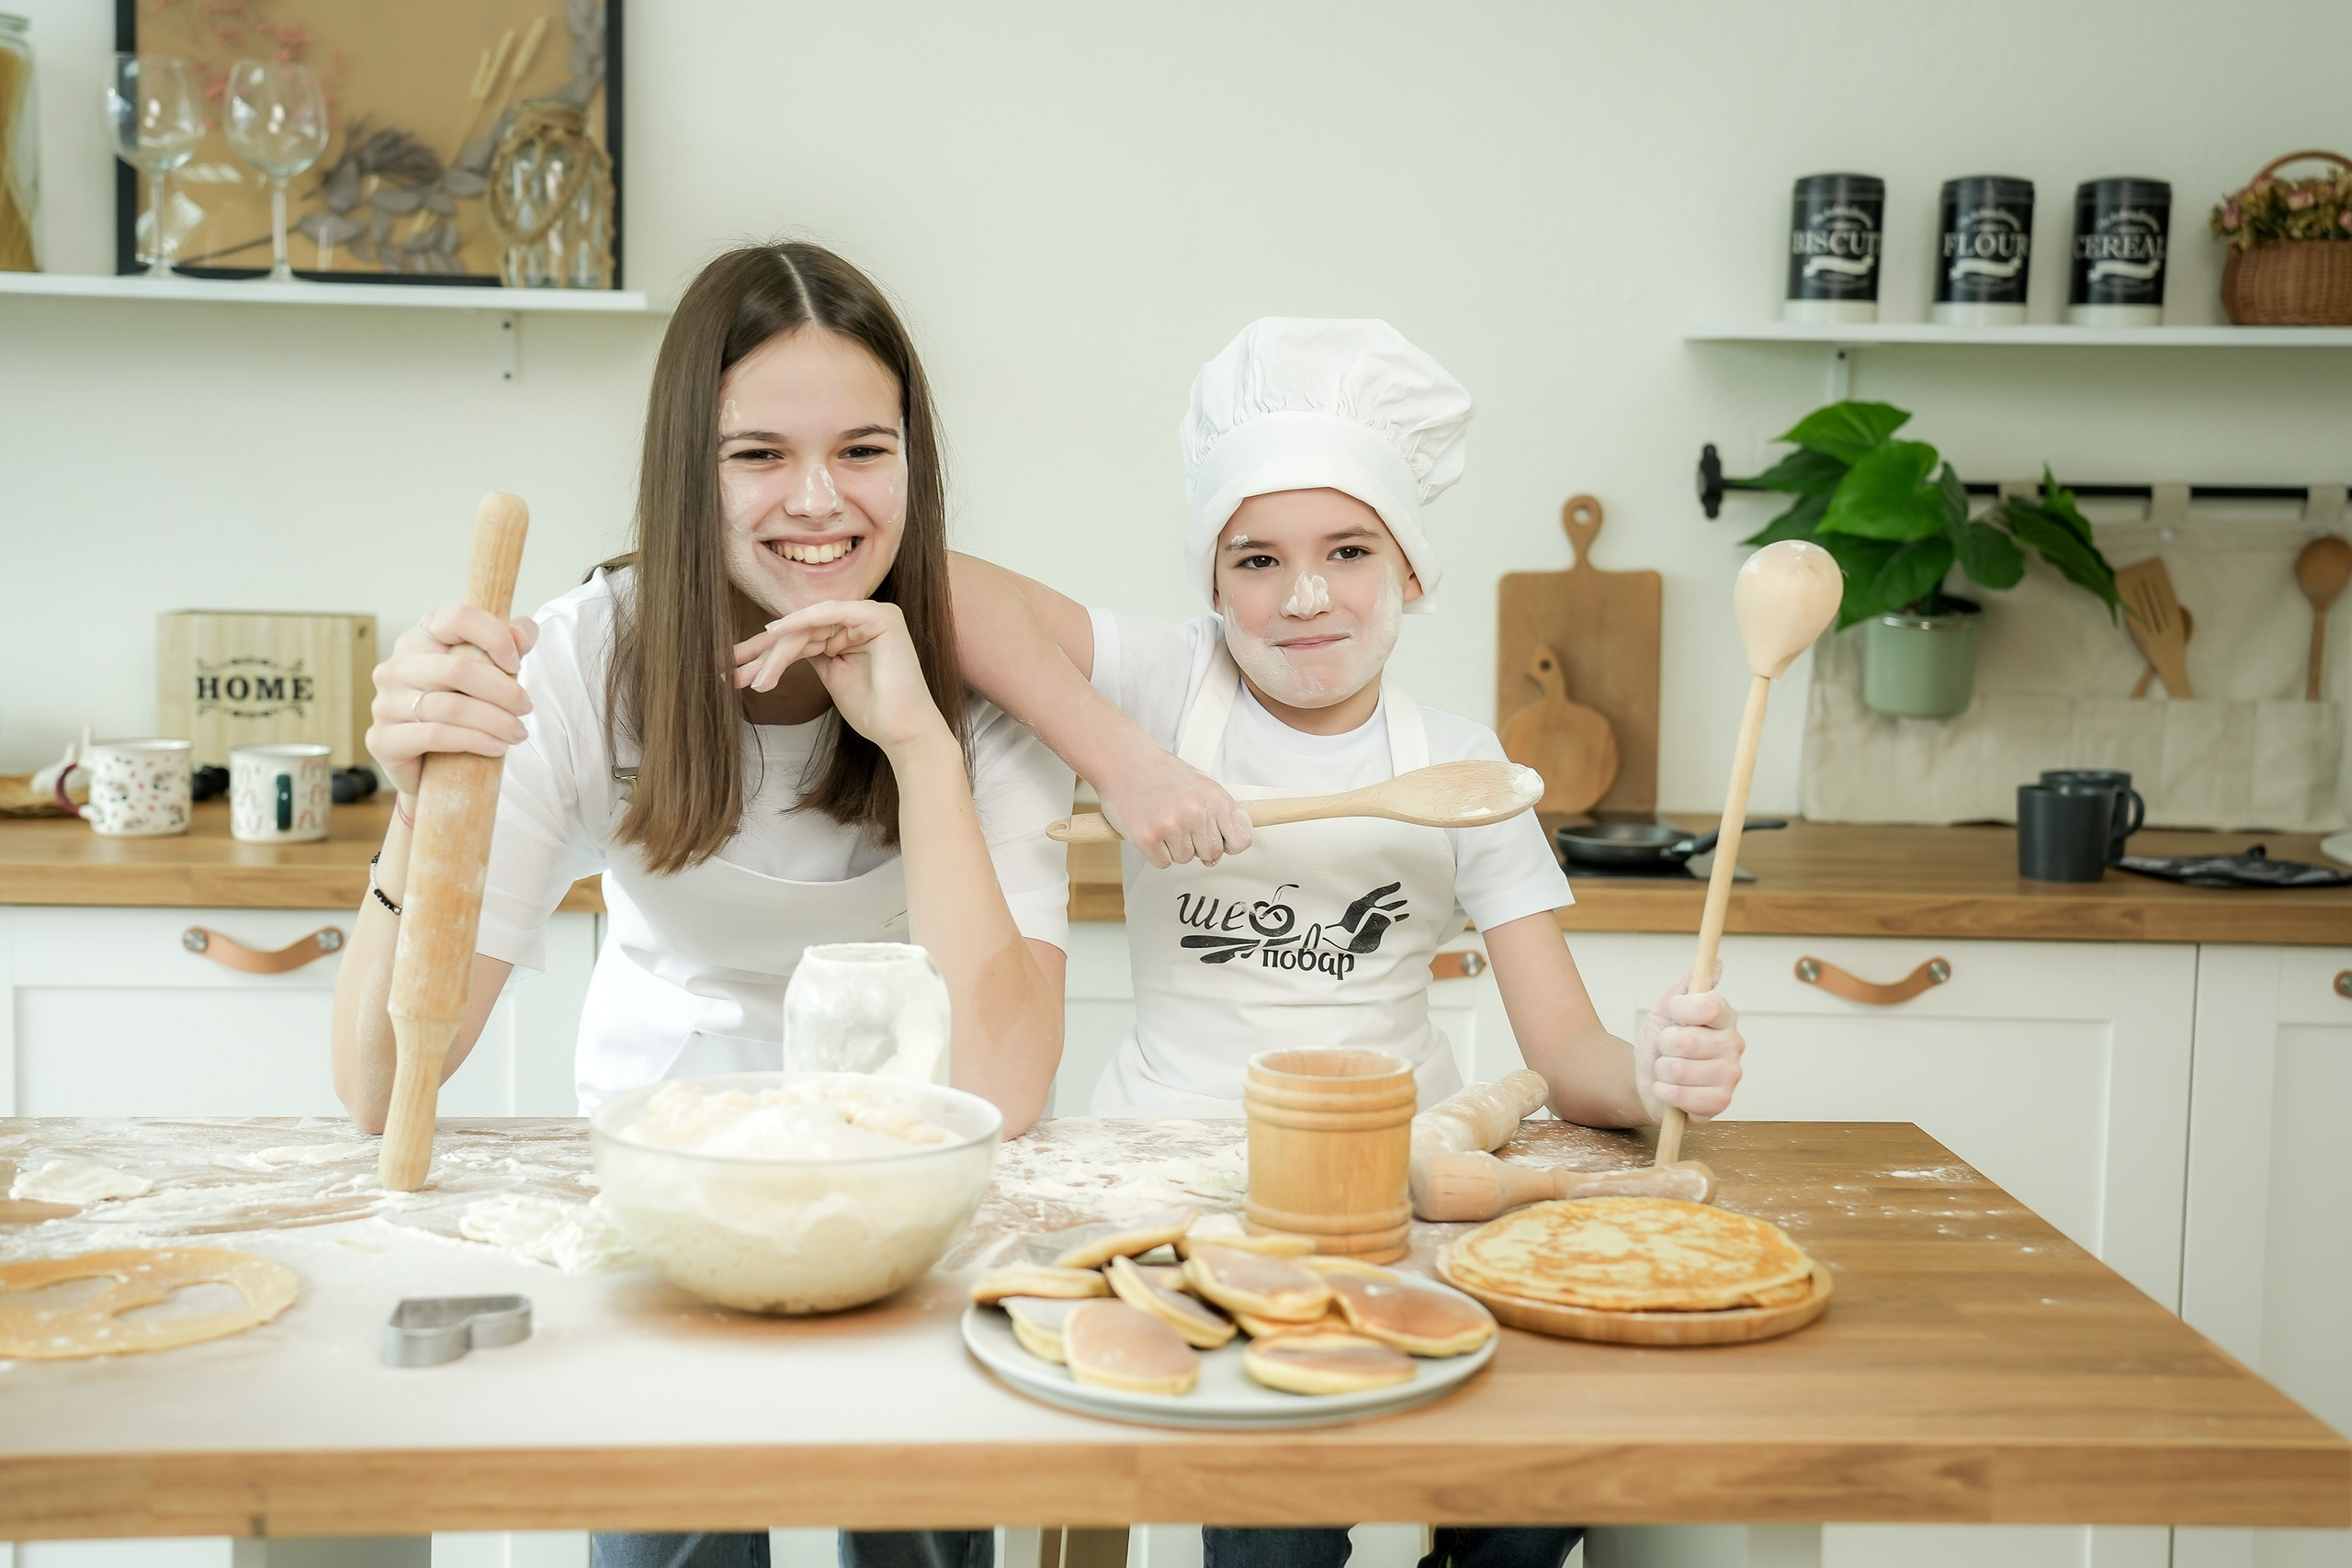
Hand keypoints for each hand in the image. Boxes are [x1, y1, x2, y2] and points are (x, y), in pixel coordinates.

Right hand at [367, 607, 537, 797]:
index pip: (458, 618)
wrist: (427, 764)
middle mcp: (396, 667)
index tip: (517, 663)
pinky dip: (474, 741)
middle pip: (458, 669)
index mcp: (420, 640)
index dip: (495, 637)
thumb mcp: (486, 673)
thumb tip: (524, 631)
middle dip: (503, 691)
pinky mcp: (382, 739)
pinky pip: (435, 735)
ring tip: (518, 733)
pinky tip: (497, 748)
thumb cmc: (459, 708)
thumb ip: (508, 645)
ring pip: (450, 706)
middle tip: (526, 707)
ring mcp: (384, 703)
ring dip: (495, 721)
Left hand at [731, 600, 950, 757]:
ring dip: (777, 652)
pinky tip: (774, 634)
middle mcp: (864, 618)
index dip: (767, 651)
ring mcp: (874, 614)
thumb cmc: (875, 712)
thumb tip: (773, 648)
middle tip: (732, 670)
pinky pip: (831, 614)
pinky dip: (801, 622)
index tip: (736, 667)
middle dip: (764, 652)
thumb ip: (812, 654)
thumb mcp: (833, 677)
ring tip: (755, 679)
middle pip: (803, 630)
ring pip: (810, 626)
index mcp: (854, 631)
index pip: (803, 636)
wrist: (904, 733)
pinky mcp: (881, 617)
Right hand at [1095, 745, 1253, 868]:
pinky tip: (1150, 829)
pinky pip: (1163, 863)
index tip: (1218, 840)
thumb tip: (1223, 850)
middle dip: (1197, 845)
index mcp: (1214, 798)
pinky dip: (1155, 852)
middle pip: (1211, 854)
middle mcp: (1196, 812)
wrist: (1123, 760)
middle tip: (1179, 824)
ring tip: (1161, 820)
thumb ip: (1217, 814)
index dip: (1228, 845)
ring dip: (1173, 847)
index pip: (1240, 841)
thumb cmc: (1160, 772)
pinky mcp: (1148, 839)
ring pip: (1185, 858)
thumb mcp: (1200, 784)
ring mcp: (1172, 826)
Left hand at [1634, 968, 1743, 1123]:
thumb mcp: (1667, 1009)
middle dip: (1664, 1045)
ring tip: (1667, 1070)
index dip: (1682, 1009)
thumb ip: (1687, 986)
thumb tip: (1716, 961)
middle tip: (1667, 1049)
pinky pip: (1681, 1096)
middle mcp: (1734, 1045)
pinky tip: (1669, 1090)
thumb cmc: (1660, 1043)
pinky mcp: (1720, 1103)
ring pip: (1678, 1070)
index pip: (1711, 1005)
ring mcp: (1730, 1076)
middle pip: (1688, 1041)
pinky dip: (1664, 1092)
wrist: (1647, 1080)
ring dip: (1661, 1071)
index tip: (1673, 1013)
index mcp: (1725, 1017)